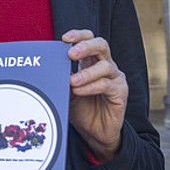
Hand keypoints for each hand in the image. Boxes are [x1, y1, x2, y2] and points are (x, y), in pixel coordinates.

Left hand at [63, 29, 127, 160]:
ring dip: (86, 73)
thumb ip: (62, 78)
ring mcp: (115, 78)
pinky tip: (79, 91)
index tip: (64, 38)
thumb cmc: (82, 110)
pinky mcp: (120, 92)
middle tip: (70, 54)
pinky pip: (107, 84)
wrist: (95, 133)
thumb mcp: (67, 92)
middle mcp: (105, 66)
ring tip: (72, 81)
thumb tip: (49, 68)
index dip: (79, 35)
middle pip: (101, 44)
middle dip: (85, 46)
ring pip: (105, 65)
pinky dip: (91, 86)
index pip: (89, 39)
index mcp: (92, 62)